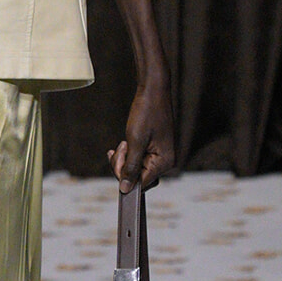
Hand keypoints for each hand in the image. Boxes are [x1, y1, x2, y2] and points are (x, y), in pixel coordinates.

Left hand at [108, 77, 175, 192]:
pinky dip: (127, 153)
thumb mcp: (134, 142)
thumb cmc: (146, 113)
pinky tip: (123, 144)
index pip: (141, 183)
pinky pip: (138, 159)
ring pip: (136, 168)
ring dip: (124, 158)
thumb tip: (126, 190)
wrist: (153, 90)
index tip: (115, 159)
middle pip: (138, 177)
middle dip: (123, 165)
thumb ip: (130, 168)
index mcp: (165, 162)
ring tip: (123, 142)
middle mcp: (165, 161)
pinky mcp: (155, 148)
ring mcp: (160, 155)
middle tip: (120, 146)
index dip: (124, 175)